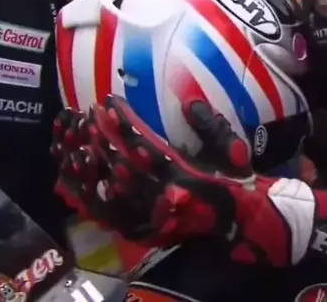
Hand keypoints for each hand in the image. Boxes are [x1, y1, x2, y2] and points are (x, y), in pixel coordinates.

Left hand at [54, 95, 315, 266]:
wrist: (244, 221)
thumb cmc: (238, 182)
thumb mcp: (232, 150)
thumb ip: (212, 127)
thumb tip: (190, 103)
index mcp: (183, 173)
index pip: (145, 145)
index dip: (125, 123)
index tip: (109, 102)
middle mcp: (164, 194)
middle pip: (123, 164)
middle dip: (104, 138)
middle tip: (88, 115)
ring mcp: (156, 211)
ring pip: (116, 187)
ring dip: (98, 162)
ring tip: (83, 139)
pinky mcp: (152, 224)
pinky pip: (118, 211)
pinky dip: (101, 194)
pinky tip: (87, 178)